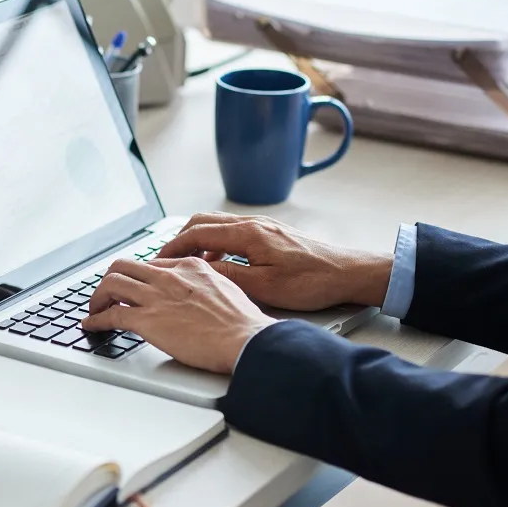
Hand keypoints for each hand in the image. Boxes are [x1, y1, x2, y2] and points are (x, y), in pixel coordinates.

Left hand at [82, 257, 276, 373]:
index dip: (137, 276)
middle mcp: (169, 277)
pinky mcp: (147, 321)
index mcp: (189, 266)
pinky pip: (111, 315)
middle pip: (123, 266)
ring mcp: (156, 297)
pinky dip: (96, 320)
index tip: (132, 286)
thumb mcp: (225, 289)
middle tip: (108, 294)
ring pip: (111, 284)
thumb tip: (197, 295)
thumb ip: (205, 285)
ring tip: (95, 309)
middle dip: (111, 280)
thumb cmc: (242, 323)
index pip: (150, 264)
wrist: (245, 339)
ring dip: (98, 298)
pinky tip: (92, 325)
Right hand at [155, 213, 393, 310]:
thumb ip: (228, 274)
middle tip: (167, 259)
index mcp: (248, 233)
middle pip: (203, 221)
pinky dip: (217, 243)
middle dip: (180, 239)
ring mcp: (263, 226)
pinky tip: (220, 263)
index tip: (157, 259)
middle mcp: (254, 223)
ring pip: (218, 225)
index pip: (197, 232)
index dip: (172, 246)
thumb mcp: (264, 285)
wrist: (349, 273)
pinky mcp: (271, 233)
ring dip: (198, 241)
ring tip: (189, 264)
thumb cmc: (313, 281)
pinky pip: (233, 231)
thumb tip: (199, 269)